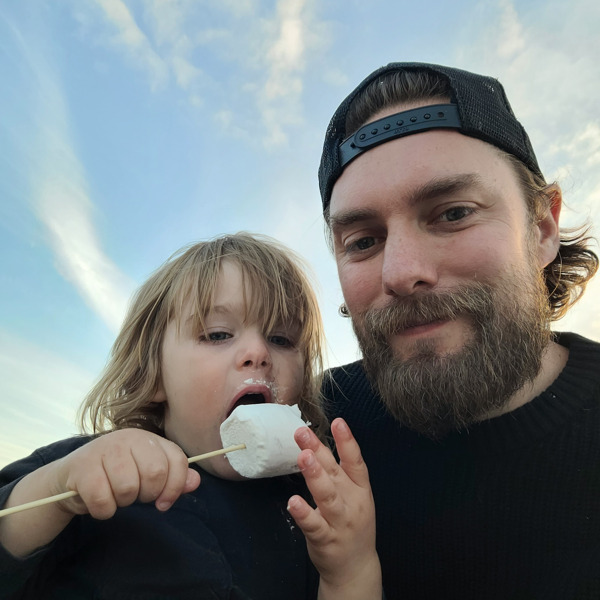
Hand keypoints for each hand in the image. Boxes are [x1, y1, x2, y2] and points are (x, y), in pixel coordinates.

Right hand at [53, 429, 199, 518]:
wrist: (71, 477)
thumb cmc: (115, 475)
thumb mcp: (146, 473)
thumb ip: (173, 478)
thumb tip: (195, 482)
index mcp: (148, 438)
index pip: (177, 461)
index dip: (174, 487)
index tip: (163, 502)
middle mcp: (128, 438)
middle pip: (154, 475)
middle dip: (146, 494)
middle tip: (134, 494)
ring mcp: (103, 449)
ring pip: (128, 489)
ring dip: (122, 502)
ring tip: (114, 493)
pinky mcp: (82, 468)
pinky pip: (103, 501)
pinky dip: (103, 510)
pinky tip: (98, 500)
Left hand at [287, 419, 381, 599]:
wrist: (356, 567)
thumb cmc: (351, 523)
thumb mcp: (353, 495)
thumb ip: (337, 472)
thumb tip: (314, 444)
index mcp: (360, 488)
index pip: (355, 461)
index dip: (347, 441)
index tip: (338, 421)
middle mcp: (352, 502)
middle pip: (335, 473)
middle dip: (319, 451)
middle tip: (303, 432)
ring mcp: (340, 522)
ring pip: (327, 497)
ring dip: (315, 476)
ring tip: (303, 458)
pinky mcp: (325, 539)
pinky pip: (314, 525)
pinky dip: (304, 513)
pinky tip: (293, 502)